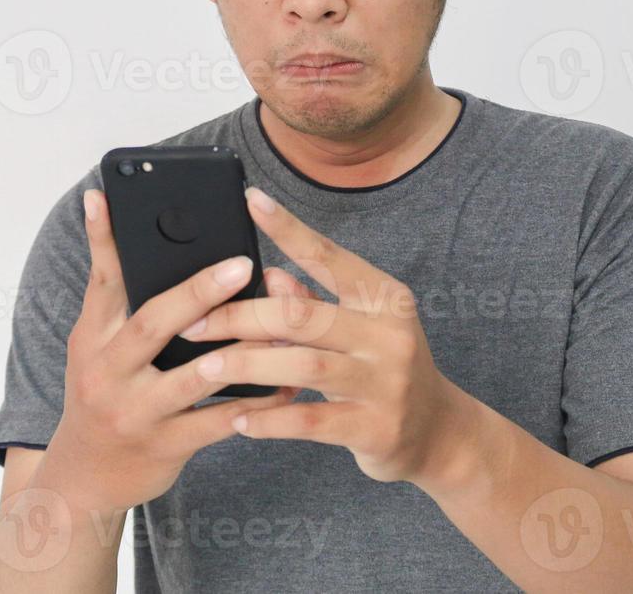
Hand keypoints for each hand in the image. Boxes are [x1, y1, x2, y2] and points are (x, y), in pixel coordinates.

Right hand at [38, 188, 302, 513]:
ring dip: (242, 350)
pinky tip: (286, 384)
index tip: (106, 195)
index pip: (101, 280)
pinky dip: (255, 404)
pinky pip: (218, 422)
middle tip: (243, 264)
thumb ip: (116, 299)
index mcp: (93, 338)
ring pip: (195, 376)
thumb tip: (121, 228)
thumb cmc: (103, 395)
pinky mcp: (164, 446)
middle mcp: (108, 372)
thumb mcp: (94, 346)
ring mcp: (136, 411)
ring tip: (282, 326)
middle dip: (198, 292)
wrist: (85, 480)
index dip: (102, 238)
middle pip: (152, 323)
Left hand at [175, 186, 475, 490]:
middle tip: (195, 324)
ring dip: (247, 365)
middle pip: (302, 314)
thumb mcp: (360, 328)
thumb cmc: (384, 370)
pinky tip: (239, 419)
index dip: (288, 227)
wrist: (438, 432)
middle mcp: (389, 334)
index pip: (329, 255)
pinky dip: (269, 419)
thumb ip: (314, 302)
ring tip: (205, 369)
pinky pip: (309, 419)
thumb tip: (269, 276)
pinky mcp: (374, 427)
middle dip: (240, 316)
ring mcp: (385, 382)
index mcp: (384, 297)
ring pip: (303, 364)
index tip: (250, 200)